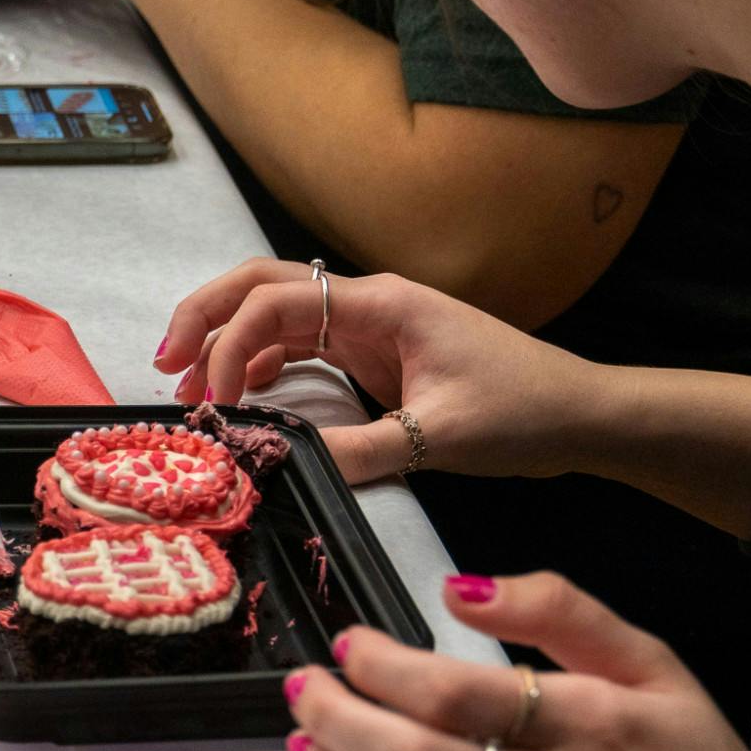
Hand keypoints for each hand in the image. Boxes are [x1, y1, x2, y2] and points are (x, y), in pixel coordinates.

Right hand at [156, 259, 607, 483]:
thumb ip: (361, 451)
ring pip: (274, 315)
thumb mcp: (440, 438)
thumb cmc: (526, 412)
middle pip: (260, 285)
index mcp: (381, 303)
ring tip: (192, 390)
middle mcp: (367, 303)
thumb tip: (284, 466)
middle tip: (165, 366)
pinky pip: (299, 347)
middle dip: (205, 318)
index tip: (217, 403)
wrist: (584, 415)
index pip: (275, 301)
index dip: (230, 344)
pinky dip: (260, 366)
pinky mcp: (373, 355)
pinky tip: (240, 398)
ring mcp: (368, 327)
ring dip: (227, 344)